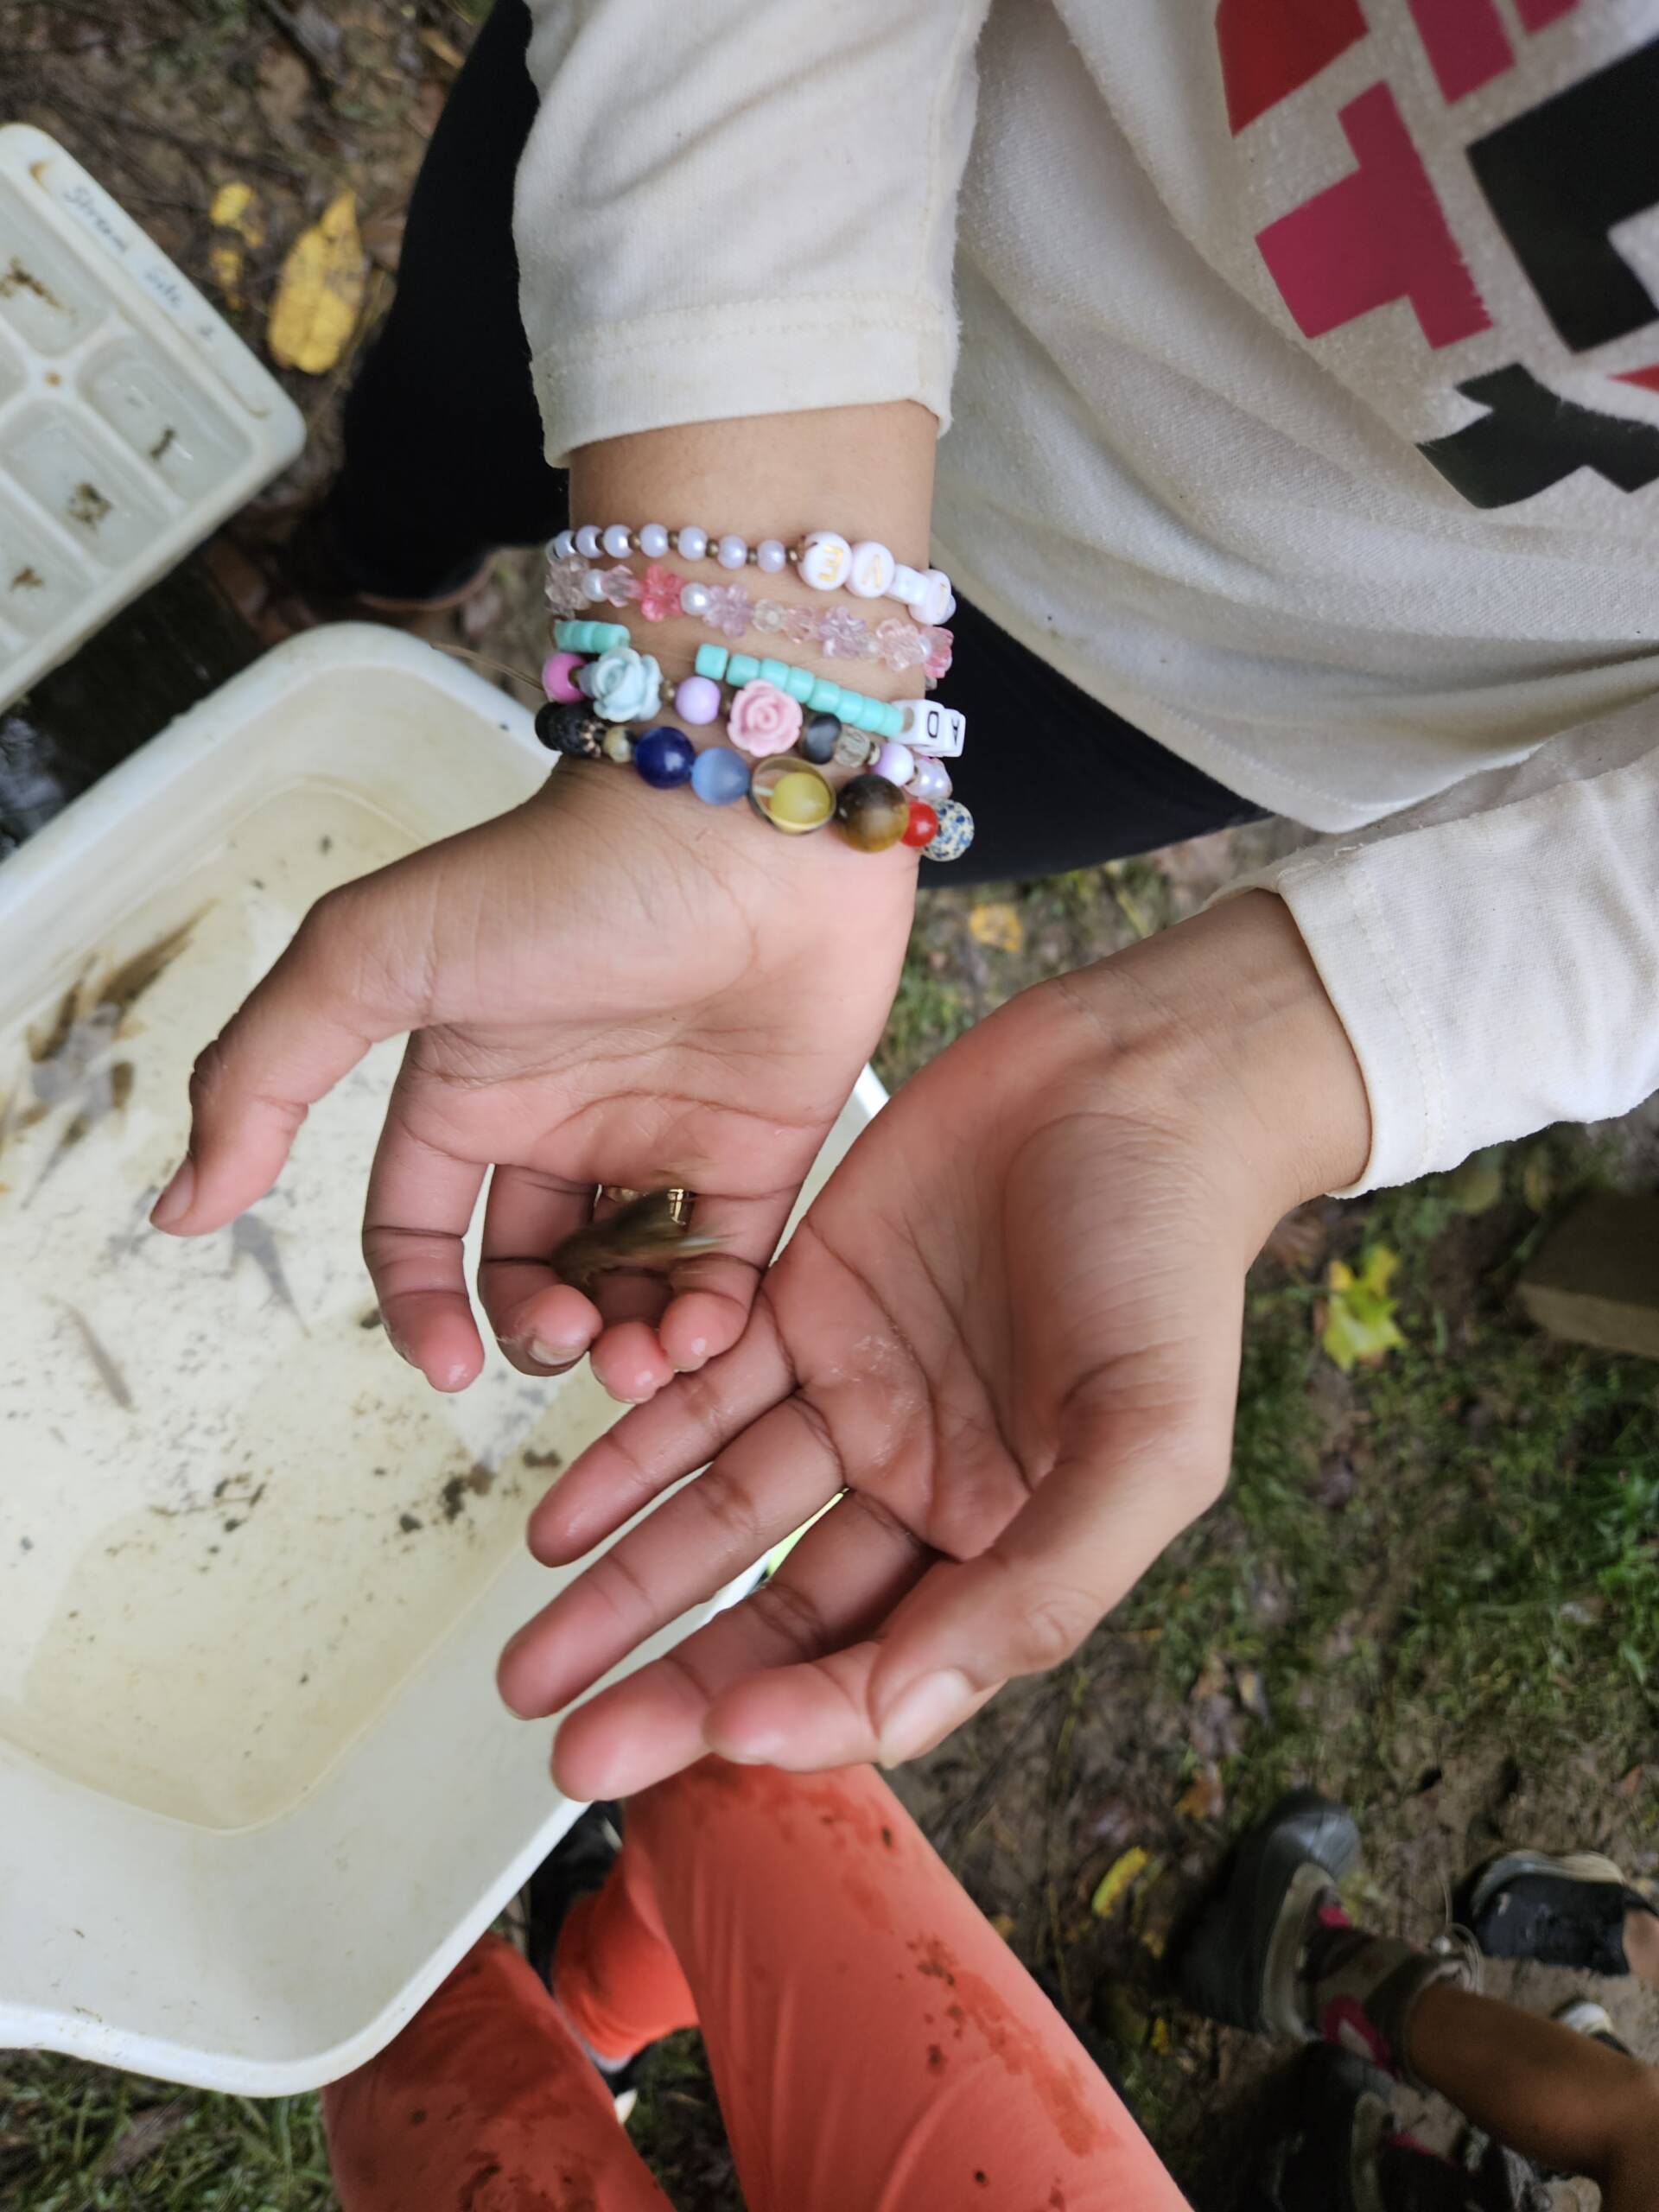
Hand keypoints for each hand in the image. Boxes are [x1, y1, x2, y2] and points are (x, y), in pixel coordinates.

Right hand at [149, 759, 915, 1399]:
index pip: (416, 1232)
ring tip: (641, 1357)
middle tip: (571, 1337)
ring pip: (630, 1291)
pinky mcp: (762, 1150)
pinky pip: (730, 1271)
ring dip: (626, 1346)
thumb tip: (179, 1208)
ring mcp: (664, 1141)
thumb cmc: (560, 876)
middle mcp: (564, 1126)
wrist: (743, 826)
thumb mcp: (373, 959)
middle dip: (539, 1335)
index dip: (420, 1307)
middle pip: (530, 1280)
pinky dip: (713, 1323)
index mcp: (469, 1092)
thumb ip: (265, 1077)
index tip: (445, 1365)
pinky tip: (698, 1334)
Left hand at [498, 893, 1370, 1792]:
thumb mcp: (1146, 1441)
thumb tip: (906, 1709)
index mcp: (1007, 1541)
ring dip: (622, 1589)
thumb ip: (1040, 1586)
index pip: (884, 1664)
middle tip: (574, 1745)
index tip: (719, 1734)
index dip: (801, 1708)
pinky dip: (626, 1457)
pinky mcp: (800, 1306)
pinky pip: (697, 1399)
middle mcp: (917, 1486)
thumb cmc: (1168, 1258)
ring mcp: (853, 1395)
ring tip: (531, 1665)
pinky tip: (557, 1520)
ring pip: (716, 1516)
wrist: (1131, 1078)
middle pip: (777, 1612)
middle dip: (675, 1685)